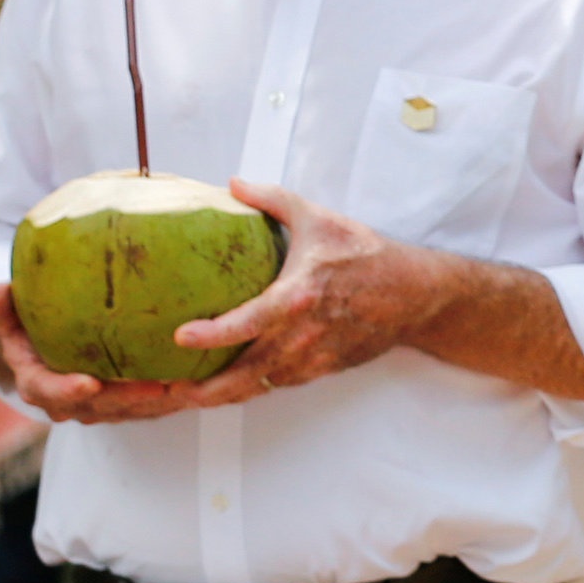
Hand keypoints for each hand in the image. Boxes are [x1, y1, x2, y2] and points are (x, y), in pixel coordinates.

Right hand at [0, 283, 204, 424]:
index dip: (67, 391)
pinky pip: (156, 405)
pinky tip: (205, 381)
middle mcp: (72, 403)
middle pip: (103, 407)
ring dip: (163, 403)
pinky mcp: (129, 405)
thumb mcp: (9, 320)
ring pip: (135, 411)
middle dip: (130, 399)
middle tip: (159, 386)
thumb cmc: (25, 332)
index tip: (87, 383)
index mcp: (39, 384)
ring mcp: (103, 407)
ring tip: (191, 386)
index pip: (50, 392)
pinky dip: (178, 397)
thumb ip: (4, 309)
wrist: (39, 355)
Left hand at [158, 180, 451, 401]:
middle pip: (247, 374)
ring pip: (259, 387)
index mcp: (300, 294)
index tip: (180, 337)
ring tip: (183, 399)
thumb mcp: (320, 219)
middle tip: (166, 393)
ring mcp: (314, 356)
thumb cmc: (367, 256)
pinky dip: (249, 389)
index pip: (250, 321)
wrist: (417, 293)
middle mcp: (304, 333)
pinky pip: (278, 385)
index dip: (213, 334)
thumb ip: (273, 200)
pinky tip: (224, 389)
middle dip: (204, 390)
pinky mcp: (323, 369)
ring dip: (221, 397)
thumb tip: (233, 184)